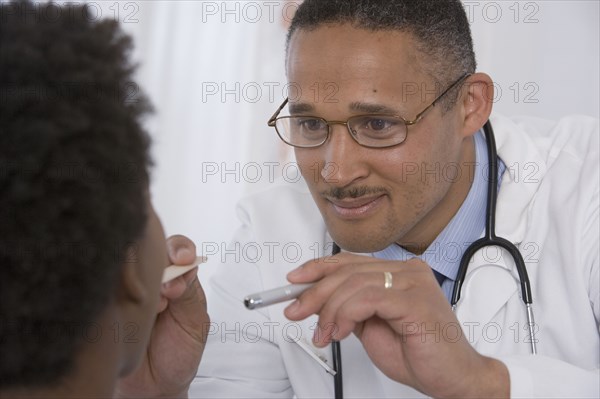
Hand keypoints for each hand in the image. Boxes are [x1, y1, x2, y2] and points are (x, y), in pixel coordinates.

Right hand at [116, 235, 208, 397]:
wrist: (156, 386)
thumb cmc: (178, 352)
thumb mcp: (194, 322)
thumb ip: (190, 295)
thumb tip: (179, 275)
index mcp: (176, 278)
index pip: (176, 249)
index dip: (179, 249)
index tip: (182, 259)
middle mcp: (150, 280)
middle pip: (148, 251)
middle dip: (160, 264)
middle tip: (168, 289)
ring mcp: (125, 291)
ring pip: (127, 268)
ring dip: (142, 284)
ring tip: (155, 309)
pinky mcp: (104, 306)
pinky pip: (104, 292)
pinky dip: (117, 296)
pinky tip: (128, 312)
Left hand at [284, 252, 507, 397]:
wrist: (453, 378)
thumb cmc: (419, 354)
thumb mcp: (371, 328)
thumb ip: (350, 309)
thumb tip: (318, 300)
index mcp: (398, 273)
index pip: (350, 262)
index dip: (318, 268)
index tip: (295, 281)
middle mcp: (406, 271)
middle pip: (347, 271)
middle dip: (314, 292)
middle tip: (295, 311)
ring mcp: (412, 282)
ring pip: (353, 283)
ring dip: (329, 310)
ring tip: (324, 333)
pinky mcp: (414, 299)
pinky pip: (367, 298)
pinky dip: (345, 314)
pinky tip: (340, 331)